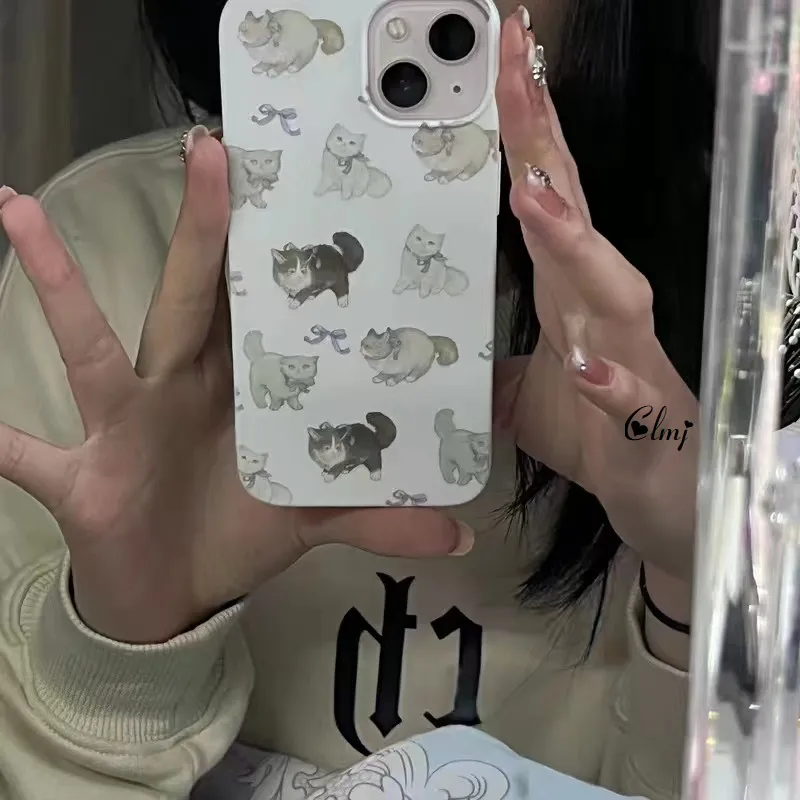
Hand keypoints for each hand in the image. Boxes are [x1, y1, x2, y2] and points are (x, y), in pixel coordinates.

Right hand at [0, 129, 469, 643]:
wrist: (176, 594)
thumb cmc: (237, 534)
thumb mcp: (311, 518)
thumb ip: (376, 517)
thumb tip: (459, 537)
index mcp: (236, 391)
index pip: (257, 309)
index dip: (276, 254)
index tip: (296, 186)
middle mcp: (177, 389)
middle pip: (186, 298)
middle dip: (199, 232)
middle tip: (206, 149)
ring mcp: (124, 428)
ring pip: (91, 349)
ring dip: (58, 289)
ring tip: (18, 211)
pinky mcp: (80, 482)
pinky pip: (26, 454)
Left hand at [494, 12, 698, 585]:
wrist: (656, 500)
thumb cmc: (592, 434)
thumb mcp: (517, 393)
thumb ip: (484, 359)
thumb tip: (437, 345)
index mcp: (566, 296)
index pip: (546, 199)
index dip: (525, 134)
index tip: (500, 65)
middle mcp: (599, 314)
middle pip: (573, 217)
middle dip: (546, 145)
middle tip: (516, 70)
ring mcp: (630, 364)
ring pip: (611, 294)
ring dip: (576, 249)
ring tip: (537, 203)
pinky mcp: (645, 425)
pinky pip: (629, 401)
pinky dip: (608, 384)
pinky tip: (582, 366)